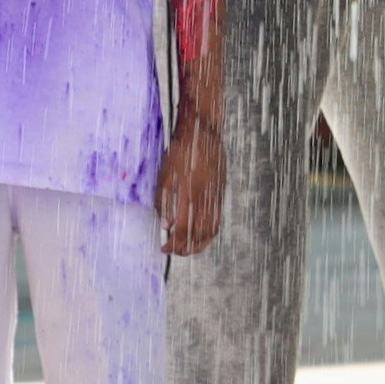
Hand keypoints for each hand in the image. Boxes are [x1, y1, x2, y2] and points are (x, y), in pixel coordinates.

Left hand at [158, 107, 226, 256]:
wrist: (203, 132)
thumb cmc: (179, 152)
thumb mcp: (164, 176)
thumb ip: (164, 202)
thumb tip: (166, 225)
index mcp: (190, 194)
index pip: (183, 230)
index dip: (173, 243)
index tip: (163, 247)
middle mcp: (206, 198)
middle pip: (200, 235)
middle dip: (186, 248)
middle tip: (174, 251)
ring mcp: (216, 195)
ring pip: (212, 229)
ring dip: (200, 243)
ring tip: (187, 247)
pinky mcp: (221, 191)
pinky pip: (217, 218)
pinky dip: (208, 231)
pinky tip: (198, 232)